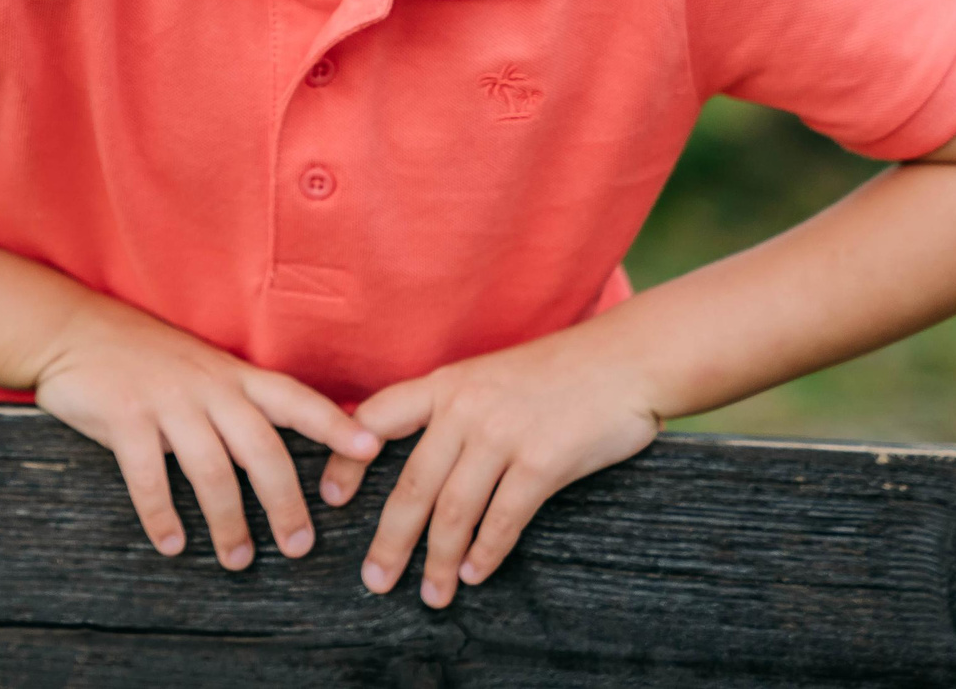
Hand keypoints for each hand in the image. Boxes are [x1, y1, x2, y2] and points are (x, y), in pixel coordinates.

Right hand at [34, 298, 382, 570]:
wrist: (72, 329)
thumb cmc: (142, 356)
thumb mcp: (200, 367)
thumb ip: (236, 401)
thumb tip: (280, 452)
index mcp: (231, 374)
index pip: (294, 397)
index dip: (333, 422)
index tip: (371, 447)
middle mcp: (207, 386)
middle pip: (261, 447)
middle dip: (285, 501)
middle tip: (299, 546)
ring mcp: (166, 400)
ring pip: (212, 469)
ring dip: (228, 521)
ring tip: (238, 558)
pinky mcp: (124, 416)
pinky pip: (149, 476)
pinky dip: (162, 515)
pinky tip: (173, 544)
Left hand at [320, 329, 660, 604]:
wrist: (624, 360)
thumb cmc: (558, 373)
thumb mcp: (489, 375)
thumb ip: (454, 409)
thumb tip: (422, 460)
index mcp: (445, 385)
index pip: (375, 420)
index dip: (346, 460)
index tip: (332, 499)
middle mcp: (465, 409)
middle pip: (411, 485)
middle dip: (390, 540)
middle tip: (375, 579)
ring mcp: (503, 435)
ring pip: (454, 511)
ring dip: (438, 560)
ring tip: (430, 594)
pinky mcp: (543, 462)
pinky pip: (504, 519)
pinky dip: (486, 553)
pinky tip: (474, 573)